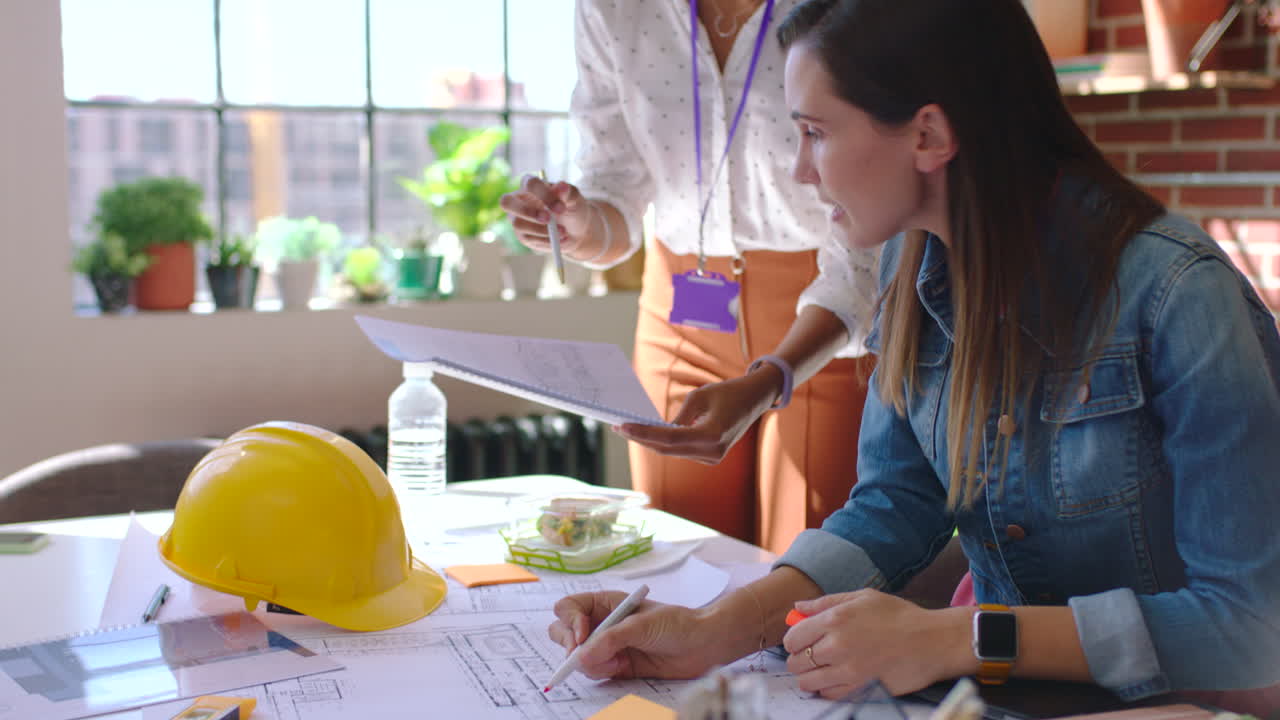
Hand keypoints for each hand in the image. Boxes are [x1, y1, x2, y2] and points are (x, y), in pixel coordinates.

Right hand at [500, 174, 595, 257]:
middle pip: (506, 202)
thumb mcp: (575, 200)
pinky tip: (558, 239)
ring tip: (563, 232)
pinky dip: (545, 240)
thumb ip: (568, 193)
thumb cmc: (573, 209)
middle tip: (548, 219)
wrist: (577, 231)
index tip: (561, 208)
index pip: (529, 184)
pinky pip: (528, 238)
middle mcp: (519, 200)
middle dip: (527, 211)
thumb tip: (562, 186)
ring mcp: (518, 218)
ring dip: (542, 230)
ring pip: (518, 224)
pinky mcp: (522, 235)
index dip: (543, 194)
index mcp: (531, 186)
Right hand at [548, 591, 726, 679]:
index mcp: (605, 603)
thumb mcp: (641, 625)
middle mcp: (601, 623)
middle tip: (583, 654)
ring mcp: (606, 645)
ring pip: (576, 656)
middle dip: (570, 645)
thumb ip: (610, 640)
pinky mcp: (614, 665)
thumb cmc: (676, 624)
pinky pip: (592, 671)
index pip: (568, 608)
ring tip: (616, 661)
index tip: (582, 636)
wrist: (701, 645)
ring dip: (590, 662)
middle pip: (562, 632)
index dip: (570, 622)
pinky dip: (601, 672)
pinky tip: (621, 667)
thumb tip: (580, 656)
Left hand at [616, 370, 780, 463]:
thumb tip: (657, 431)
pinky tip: (648, 434)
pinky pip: (681, 451)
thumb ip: (678, 417)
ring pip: (672, 452)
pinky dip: (665, 443)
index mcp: (711, 435)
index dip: (643, 433)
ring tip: (629, 429)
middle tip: (620, 427)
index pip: (669, 438)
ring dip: (650, 441)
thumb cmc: (727, 393)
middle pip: (667, 449)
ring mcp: (712, 458)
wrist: (754, 400)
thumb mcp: (699, 397)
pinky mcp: (710, 457)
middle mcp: (712, 452)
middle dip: (641, 438)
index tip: (623, 426)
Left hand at [782, 590, 963, 697]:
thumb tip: (797, 607)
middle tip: (811, 656)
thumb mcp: (863, 597)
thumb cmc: (899, 616)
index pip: (793, 637)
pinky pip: (828, 695)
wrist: (932, 642)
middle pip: (795, 662)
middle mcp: (837, 645)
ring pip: (808, 682)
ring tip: (822, 669)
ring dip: (810, 677)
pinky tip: (837, 678)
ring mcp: (848, 670)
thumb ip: (826, 602)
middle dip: (799, 659)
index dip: (793, 640)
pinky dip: (827, 689)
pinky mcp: (860, 689)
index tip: (801, 641)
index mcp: (835, 618)